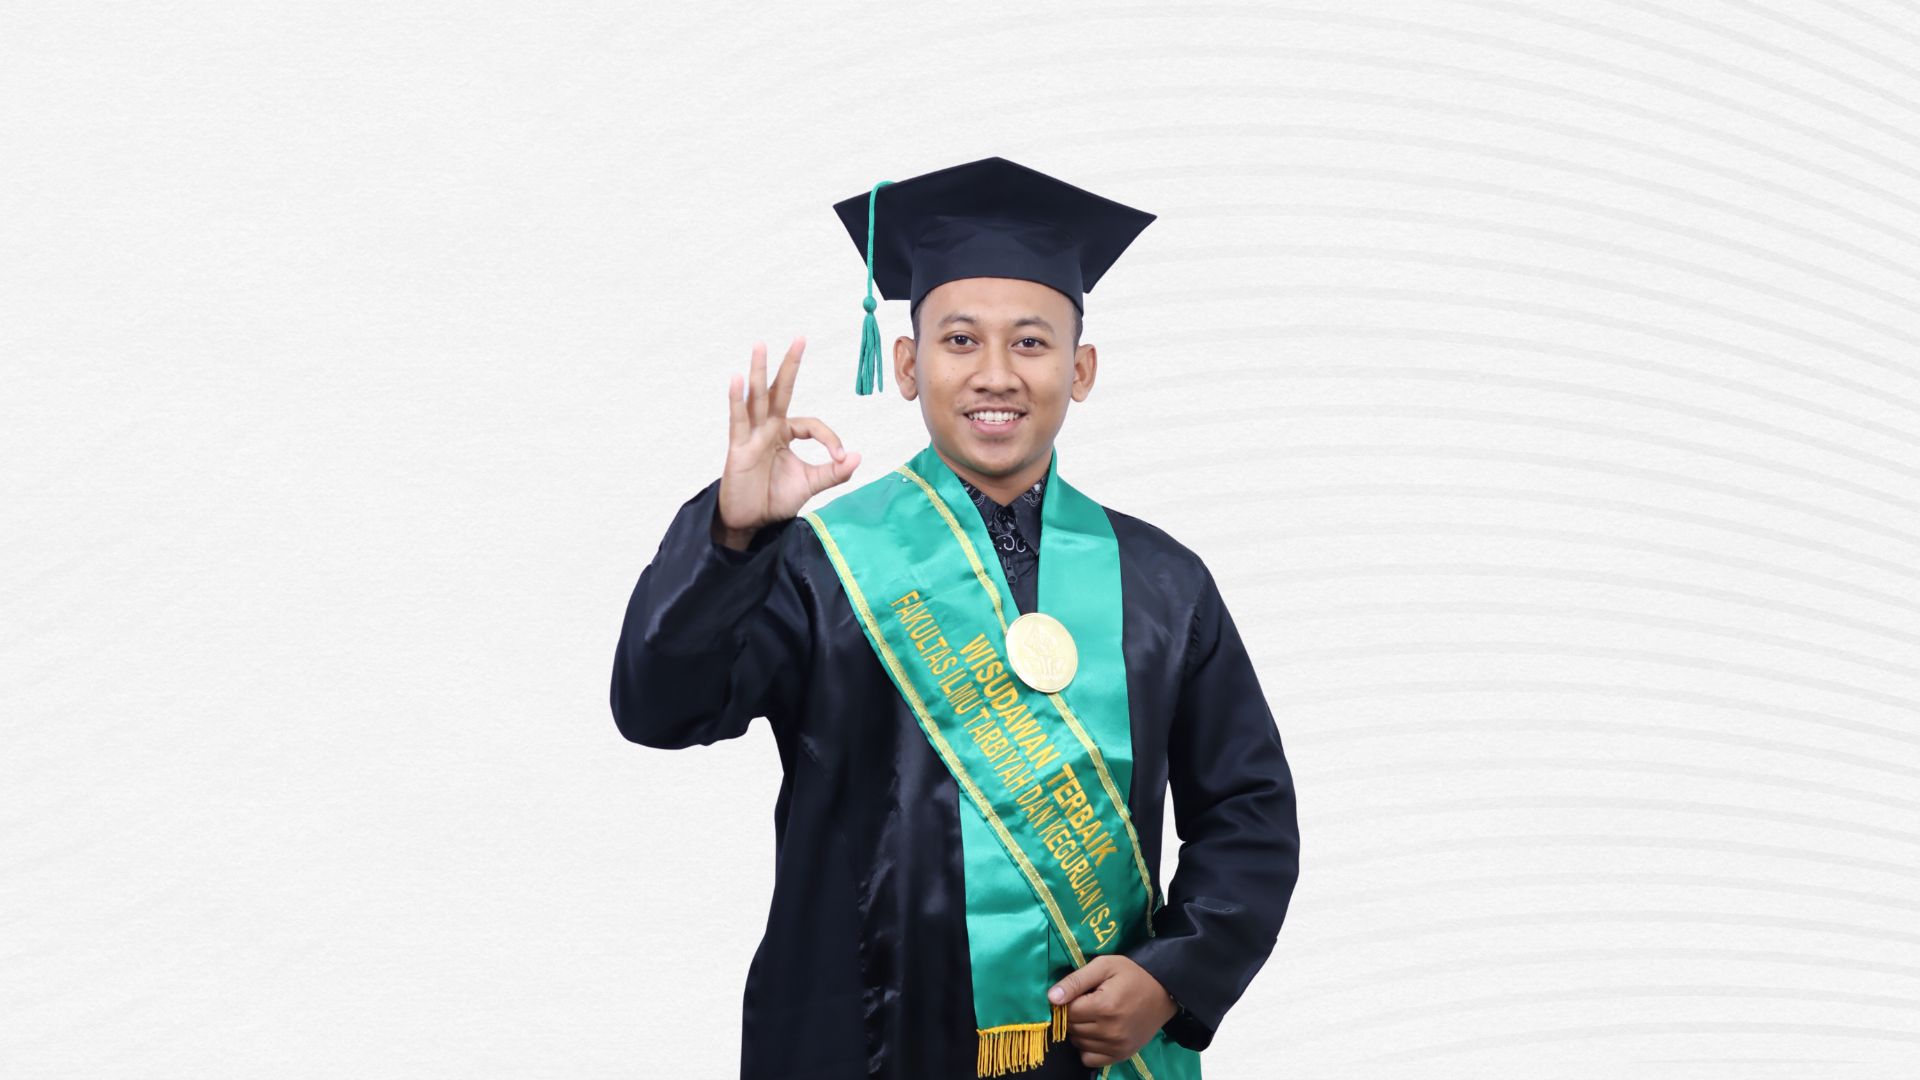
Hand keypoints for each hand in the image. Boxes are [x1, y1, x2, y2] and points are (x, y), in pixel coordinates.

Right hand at [715, 336, 860, 547]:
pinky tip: (737, 378)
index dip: (829, 437)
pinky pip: (738, 419)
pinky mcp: (738, 447)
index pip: (811, 424)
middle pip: (780, 391)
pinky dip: (736, 399)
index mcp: (785, 433)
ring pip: (757, 397)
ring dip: (758, 371)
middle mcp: (768, 428)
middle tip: (801, 338)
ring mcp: (751, 435)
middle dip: (790, 365)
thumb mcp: (810, 484)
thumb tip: (856, 456)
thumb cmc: (774, 499)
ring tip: (760, 345)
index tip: (839, 457)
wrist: (750, 522)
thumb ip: (833, 472)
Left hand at [1047, 954, 1179, 1067]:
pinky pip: (1090, 1060)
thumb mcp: (1104, 966)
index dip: (1066, 1002)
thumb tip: (1051, 998)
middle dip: (1072, 1015)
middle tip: (1086, 1003)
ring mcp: (1116, 1046)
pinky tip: (1096, 1033)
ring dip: (1079, 1031)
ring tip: (1093, 1016)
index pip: (1067, 1012)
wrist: (1164, 990)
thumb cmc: (1132, 974)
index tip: (1076, 994)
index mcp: (1104, 1006)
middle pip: (1072, 1028)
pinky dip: (1087, 1048)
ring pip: (1078, 1044)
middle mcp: (1110, 1031)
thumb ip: (1076, 981)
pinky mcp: (1122, 1054)